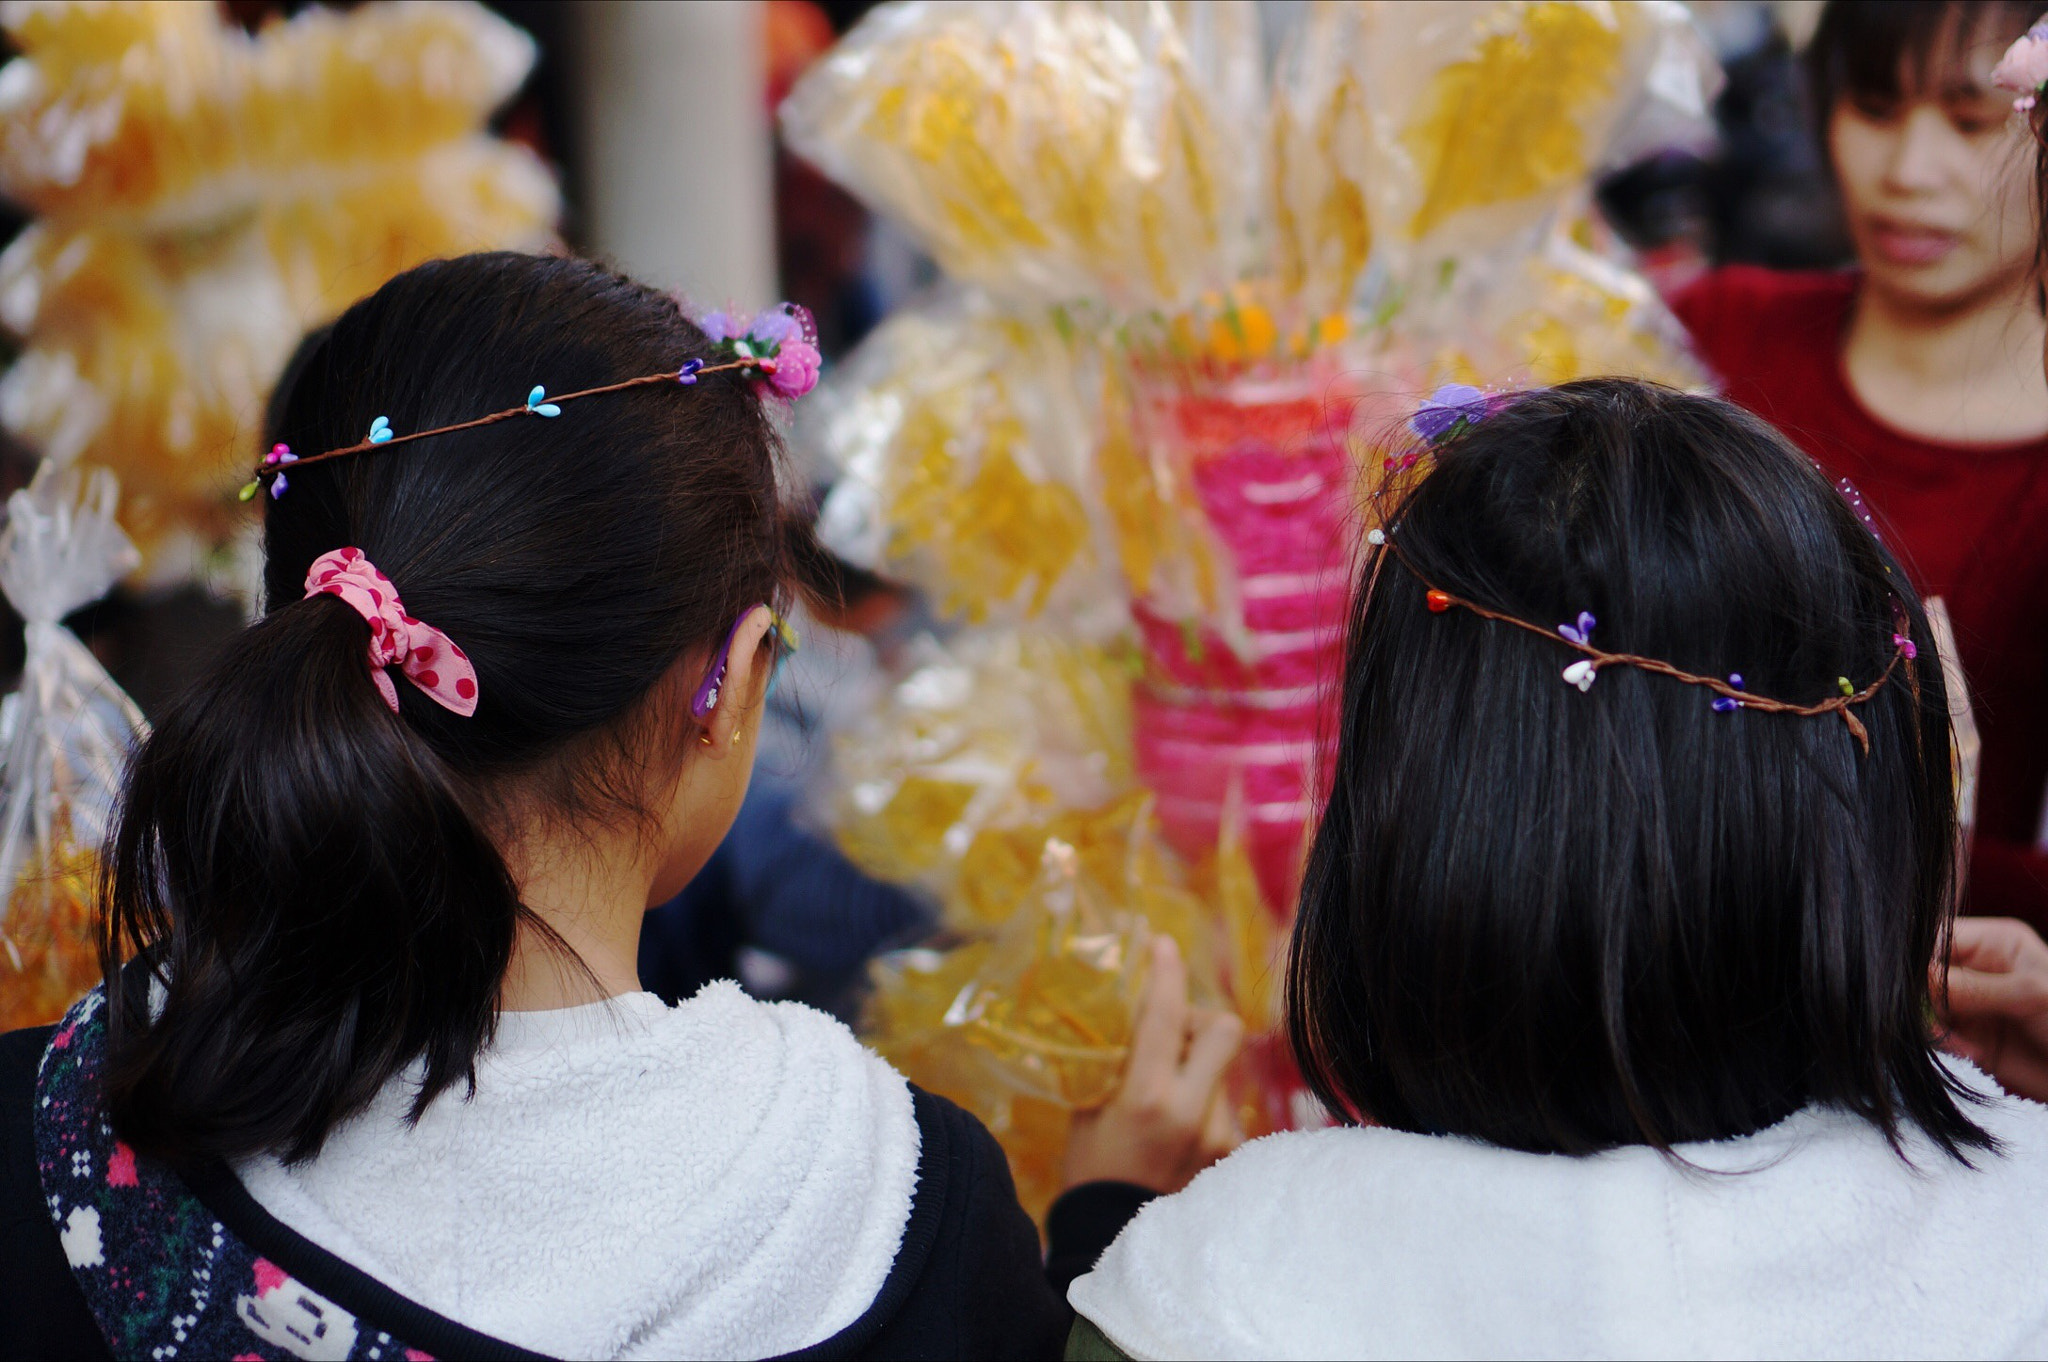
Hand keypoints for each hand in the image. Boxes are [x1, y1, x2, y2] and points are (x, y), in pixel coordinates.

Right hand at [1062, 935, 1245, 1194]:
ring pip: (1223, 1068)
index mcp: (1146, 1097)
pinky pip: (1225, 1104)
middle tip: (1173, 1031)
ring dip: (1198, 1067)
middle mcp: (1192, 1112)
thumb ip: (1116, 1061)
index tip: (1161, 946)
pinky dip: (1203, 1101)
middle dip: (1200, 1018)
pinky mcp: (1233, 1154)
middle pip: (1223, 1028)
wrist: (1113, 1238)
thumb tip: (1130, 1008)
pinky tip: (1178, 1126)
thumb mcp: (1088, 1107)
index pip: (1166, 1014)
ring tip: (1166, 1095)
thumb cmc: (1089, 1170)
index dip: (1165, 971)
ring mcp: (1219, 1135)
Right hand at [1936, 916, 2047, 1101]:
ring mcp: (1968, 1004)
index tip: (1924, 986)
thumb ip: (1975, 986)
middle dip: (1928, 998)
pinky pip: (1935, 1036)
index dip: (1922, 959)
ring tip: (1967, 1045)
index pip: (1938, 938)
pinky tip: (1972, 1054)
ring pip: (1922, 1007)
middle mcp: (1974, 969)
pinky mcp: (1965, 1037)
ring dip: (1935, 1027)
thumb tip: (1921, 978)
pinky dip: (1945, 1046)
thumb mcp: (2031, 995)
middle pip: (1922, 973)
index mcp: (1993, 943)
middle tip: (1945, 1021)